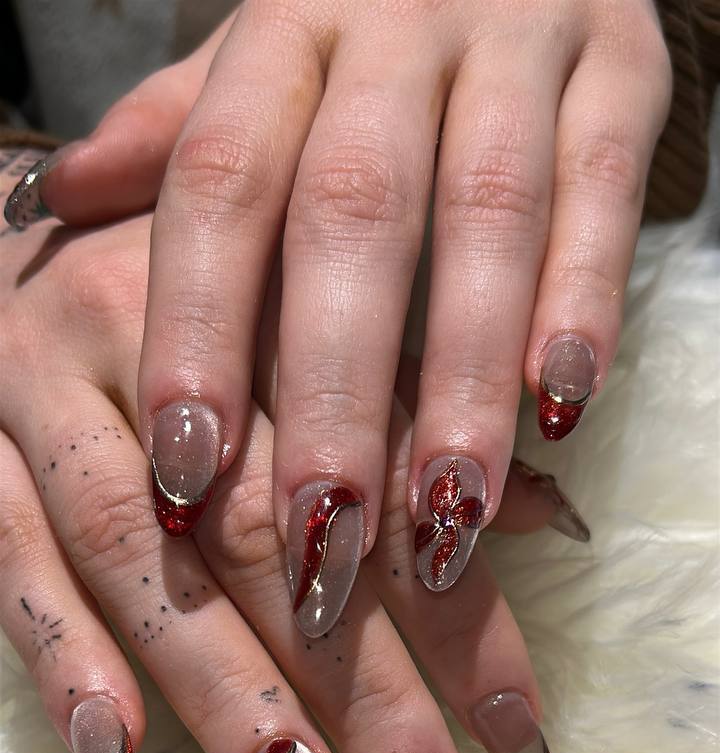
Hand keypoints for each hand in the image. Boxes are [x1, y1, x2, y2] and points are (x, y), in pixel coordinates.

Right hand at [0, 198, 582, 752]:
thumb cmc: (181, 277)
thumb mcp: (304, 309)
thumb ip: (412, 412)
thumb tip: (547, 519)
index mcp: (267, 290)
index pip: (381, 478)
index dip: (458, 616)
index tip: (518, 740)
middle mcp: (151, 336)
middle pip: (271, 534)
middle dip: (361, 686)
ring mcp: (42, 397)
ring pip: (141, 560)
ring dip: (228, 699)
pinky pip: (8, 563)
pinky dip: (62, 665)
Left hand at [6, 0, 669, 631]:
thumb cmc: (370, 28)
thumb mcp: (266, 56)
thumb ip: (177, 132)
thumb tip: (52, 202)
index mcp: (282, 31)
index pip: (220, 182)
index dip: (197, 328)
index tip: (184, 472)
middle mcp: (392, 30)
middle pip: (351, 218)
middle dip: (334, 391)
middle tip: (320, 537)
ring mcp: (518, 41)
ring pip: (487, 215)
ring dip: (466, 377)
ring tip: (446, 514)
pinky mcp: (624, 69)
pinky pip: (606, 189)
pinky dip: (583, 301)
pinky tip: (559, 407)